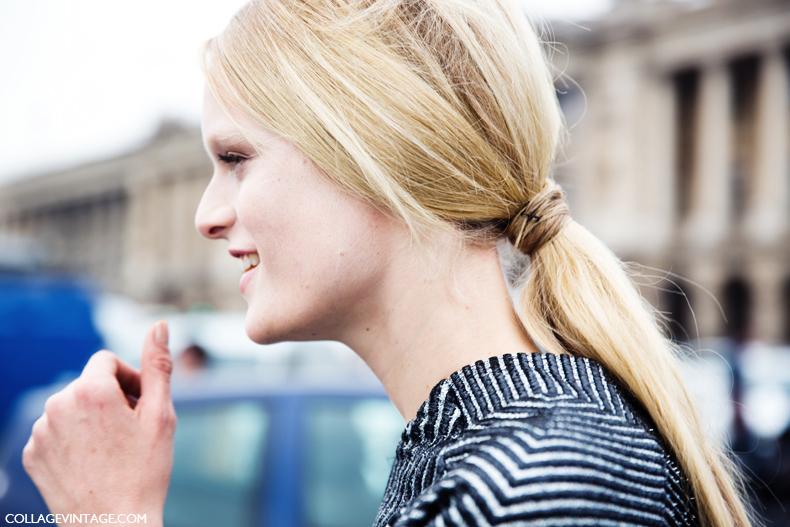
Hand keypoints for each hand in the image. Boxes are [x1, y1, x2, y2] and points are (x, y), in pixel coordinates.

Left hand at [22, 320, 176, 526]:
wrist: (114, 525)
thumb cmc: (144, 470)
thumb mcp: (161, 414)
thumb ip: (158, 365)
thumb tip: (160, 325)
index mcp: (90, 390)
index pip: (106, 361)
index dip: (129, 379)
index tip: (141, 406)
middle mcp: (58, 405)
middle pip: (88, 384)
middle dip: (110, 399)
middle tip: (131, 431)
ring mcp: (40, 431)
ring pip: (71, 407)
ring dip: (91, 418)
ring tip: (112, 449)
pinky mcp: (32, 454)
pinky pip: (54, 431)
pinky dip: (72, 439)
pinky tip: (91, 461)